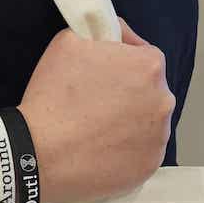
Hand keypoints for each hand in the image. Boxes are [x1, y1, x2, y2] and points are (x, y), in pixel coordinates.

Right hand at [18, 18, 175, 202]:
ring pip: (147, 125)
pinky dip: (125, 152)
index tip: (102, 72)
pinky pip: (140, 154)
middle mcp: (163, 102)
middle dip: (128, 94)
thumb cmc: (52, 96)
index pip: (143, 54)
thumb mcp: (68, 41)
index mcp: (149, 66)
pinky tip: (101, 151)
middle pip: (149, 92)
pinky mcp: (147, 168)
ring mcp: (158, 139)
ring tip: (98, 131)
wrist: (40, 154)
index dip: (121, 61)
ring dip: (129, 124)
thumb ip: (99, 34)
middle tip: (97, 104)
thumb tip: (111, 38)